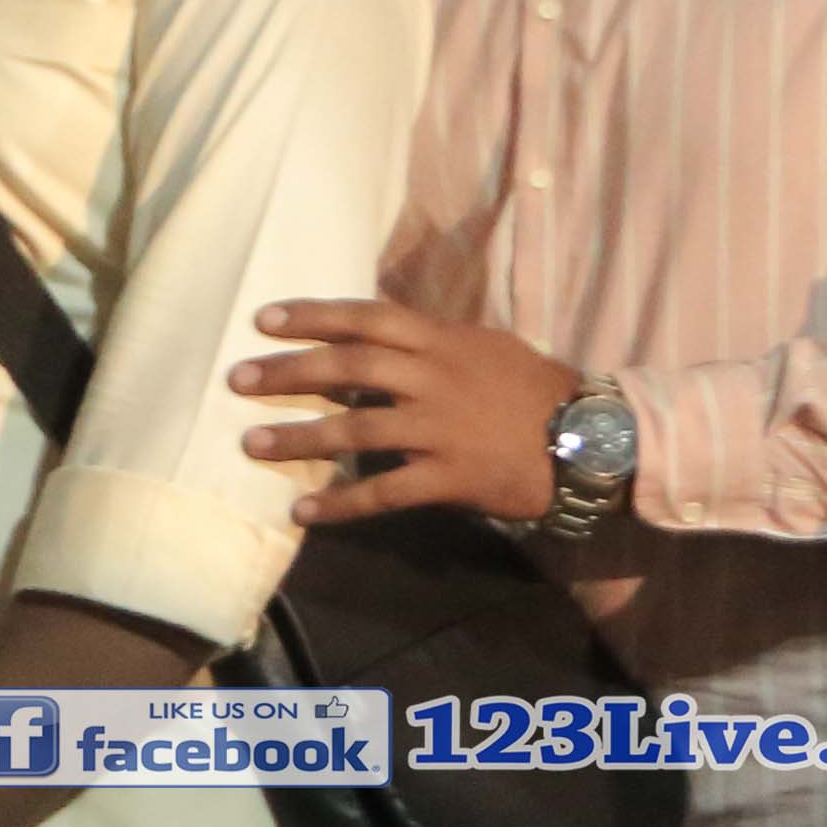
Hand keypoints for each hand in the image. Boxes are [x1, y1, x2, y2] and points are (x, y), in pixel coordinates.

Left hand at [232, 299, 584, 525]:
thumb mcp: (483, 347)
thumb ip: (429, 342)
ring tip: (250, 443)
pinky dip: (340, 502)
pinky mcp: (449, 477)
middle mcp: (435, 379)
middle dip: (288, 372)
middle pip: (348, 368)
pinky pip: (384, 491)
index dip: (313, 316)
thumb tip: (374, 336)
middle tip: (238, 379)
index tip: (262, 320)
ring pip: (356, 430)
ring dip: (298, 437)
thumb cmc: (533, 390)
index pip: (366, 318)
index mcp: (441, 341)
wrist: (588, 440)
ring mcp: (441, 429)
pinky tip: (301, 510)